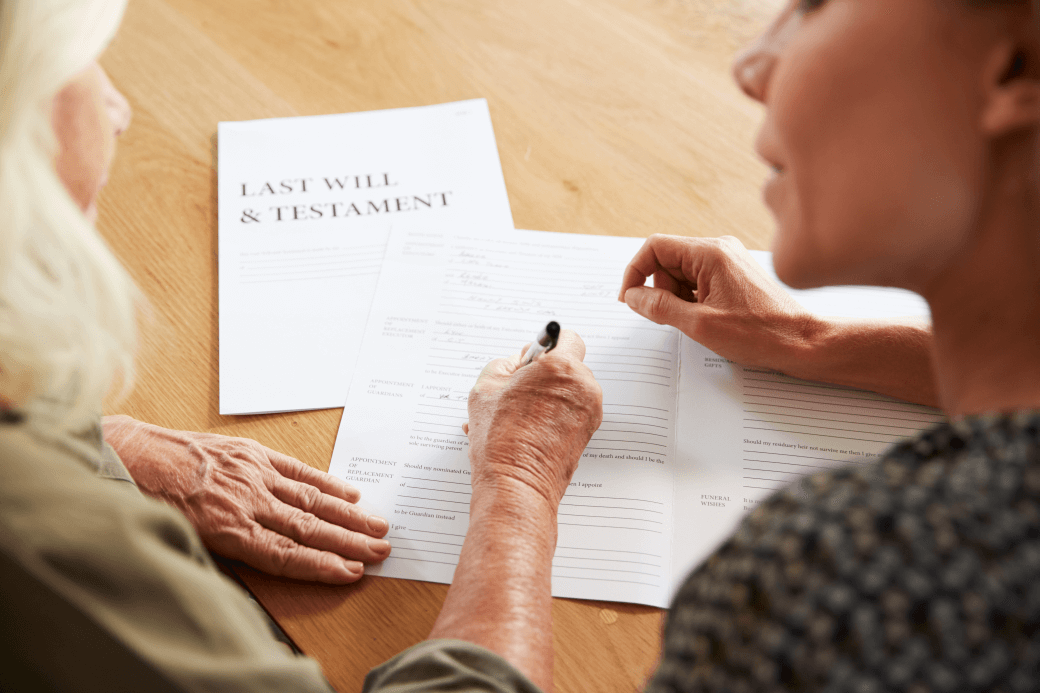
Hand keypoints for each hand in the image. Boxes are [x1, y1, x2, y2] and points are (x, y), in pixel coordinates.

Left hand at [102, 415, 389, 582]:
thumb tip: (268, 562)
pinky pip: (296, 470)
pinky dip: (326, 482)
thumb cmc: (148, 501)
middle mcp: (246, 502)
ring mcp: (252, 475)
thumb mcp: (180, 538)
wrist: (127, 455)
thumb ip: (226, 551)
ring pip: (310, 500)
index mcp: (226, 529)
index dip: (323, 565)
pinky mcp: (251, 454)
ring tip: (377, 526)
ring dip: (348, 515)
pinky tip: (348, 493)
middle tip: (382, 551)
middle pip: (308, 528)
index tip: (353, 572)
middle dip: (349, 542)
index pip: (286, 554)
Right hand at [463, 330, 602, 510]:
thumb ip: (506, 363)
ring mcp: (590, 412)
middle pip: (568, 366)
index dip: (547, 345)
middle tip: (518, 390)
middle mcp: (583, 387)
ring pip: (569, 391)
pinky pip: (572, 412)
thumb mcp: (486, 386)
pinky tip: (525, 429)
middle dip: (545, 374)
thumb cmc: (501, 440)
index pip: (567, 337)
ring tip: (516, 415)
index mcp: (562, 368)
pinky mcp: (588, 433)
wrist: (516, 485)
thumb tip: (519, 362)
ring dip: (547, 396)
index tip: (532, 358)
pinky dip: (553, 415)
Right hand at [619, 234, 817, 370]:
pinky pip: (699, 280)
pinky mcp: (734, 274)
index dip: (635, 272)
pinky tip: (708, 318)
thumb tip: (633, 296)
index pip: (655, 246)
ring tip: (698, 320)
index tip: (630, 298)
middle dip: (660, 289)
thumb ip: (660, 307)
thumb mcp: (699, 325)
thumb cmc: (761, 334)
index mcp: (710, 253)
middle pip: (667, 260)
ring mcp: (728, 261)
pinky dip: (693, 299)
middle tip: (673, 317)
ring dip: (677, 297)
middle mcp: (720, 249)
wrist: (802, 342)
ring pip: (682, 272)